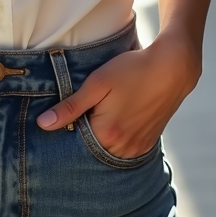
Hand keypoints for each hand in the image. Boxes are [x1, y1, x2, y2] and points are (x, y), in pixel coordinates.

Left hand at [36, 31, 199, 157]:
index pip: (74, 141)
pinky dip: (117, 137)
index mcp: (106, 134)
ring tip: (108, 110)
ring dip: (102, 135)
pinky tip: (120, 116)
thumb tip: (42, 124)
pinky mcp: (148, 144)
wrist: (172, 68)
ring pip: (108, 148)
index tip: (72, 109)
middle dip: (85, 131)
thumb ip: (70, 106)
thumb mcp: (97, 83)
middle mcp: (122, 148)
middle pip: (92, 147)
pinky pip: (124, 148)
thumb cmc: (132, 70)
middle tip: (92, 106)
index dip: (69, 125)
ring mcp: (137, 148)